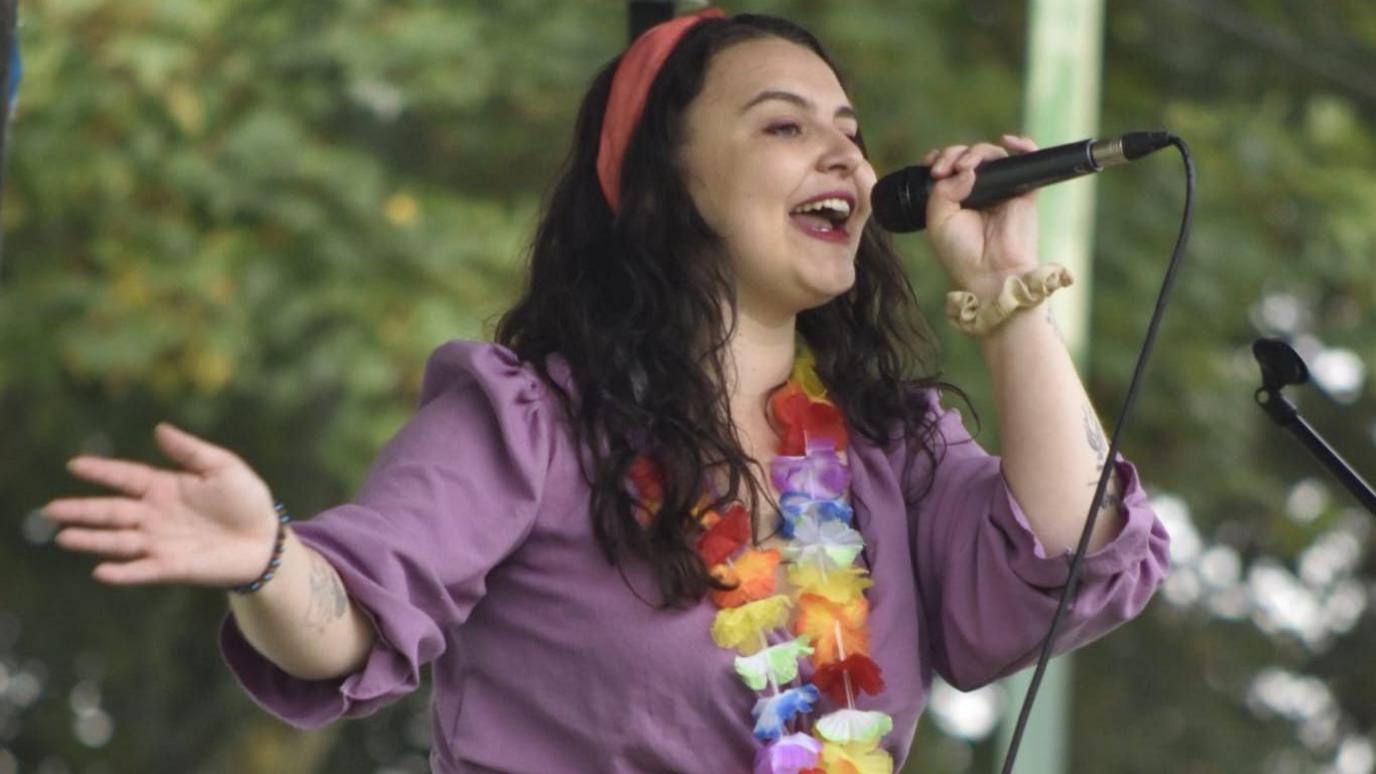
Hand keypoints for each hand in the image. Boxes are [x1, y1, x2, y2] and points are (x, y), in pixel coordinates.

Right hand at [44, 423, 280, 586]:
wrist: (266, 540)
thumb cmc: (247, 500)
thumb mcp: (224, 467)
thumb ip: (191, 451)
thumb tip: (159, 429)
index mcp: (165, 487)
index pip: (126, 477)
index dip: (102, 471)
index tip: (74, 465)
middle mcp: (155, 515)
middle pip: (112, 511)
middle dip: (81, 510)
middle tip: (50, 509)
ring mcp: (161, 542)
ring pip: (118, 541)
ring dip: (92, 540)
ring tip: (64, 537)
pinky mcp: (172, 567)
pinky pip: (142, 570)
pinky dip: (123, 572)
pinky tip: (101, 570)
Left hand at [922, 134, 1040, 300]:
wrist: (991, 273)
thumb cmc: (962, 253)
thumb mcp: (937, 220)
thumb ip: (942, 190)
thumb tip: (967, 170)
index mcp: (956, 198)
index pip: (949, 166)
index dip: (941, 158)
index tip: (932, 167)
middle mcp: (978, 191)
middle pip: (968, 156)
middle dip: (953, 154)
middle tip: (943, 170)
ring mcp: (1002, 189)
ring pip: (992, 155)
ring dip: (976, 152)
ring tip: (965, 166)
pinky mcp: (1024, 191)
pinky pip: (1027, 160)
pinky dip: (1023, 145)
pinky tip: (1009, 142)